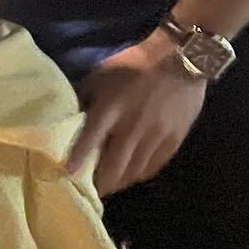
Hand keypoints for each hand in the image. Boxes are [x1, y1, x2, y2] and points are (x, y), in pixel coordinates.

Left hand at [68, 33, 206, 196]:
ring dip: (121, 181)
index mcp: (110, 108)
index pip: (91, 138)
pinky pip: (154, 166)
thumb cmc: (135, 64)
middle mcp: (131, 126)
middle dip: (102, 183)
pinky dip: (140, 173)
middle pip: (114, 166)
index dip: (79, 158)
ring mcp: (154, 136)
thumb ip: (86, 96)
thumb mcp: (102, 74)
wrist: (179, 59)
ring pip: (134, 172)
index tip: (69, 174)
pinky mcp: (173, 140)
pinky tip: (133, 173)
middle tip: (93, 189)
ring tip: (112, 184)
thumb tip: (72, 116)